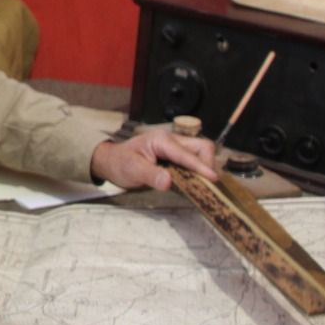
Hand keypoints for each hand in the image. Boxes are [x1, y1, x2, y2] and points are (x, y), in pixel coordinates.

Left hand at [89, 126, 216, 190]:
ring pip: (201, 152)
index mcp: (161, 140)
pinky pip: (195, 160)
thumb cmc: (120, 163)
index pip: (186, 153)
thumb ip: (150, 175)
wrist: (112, 162)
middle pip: (202, 146)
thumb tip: (168, 182)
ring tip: (205, 185)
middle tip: (208, 184)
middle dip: (208, 163)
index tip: (213, 179)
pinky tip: (199, 182)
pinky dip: (200, 170)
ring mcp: (176, 147)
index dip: (200, 166)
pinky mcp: (177, 156)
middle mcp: (172, 140)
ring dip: (206, 167)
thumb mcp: (132, 170)